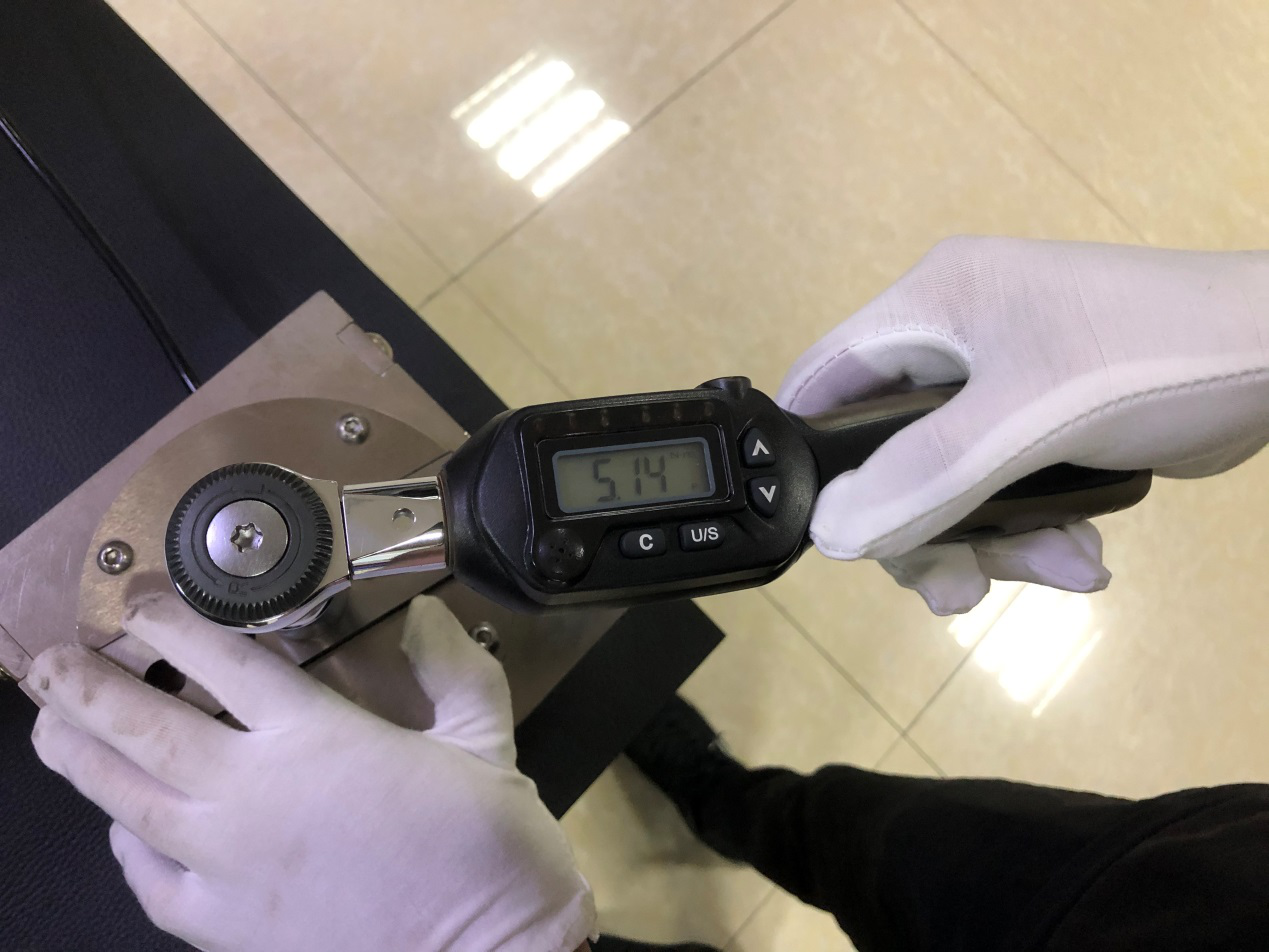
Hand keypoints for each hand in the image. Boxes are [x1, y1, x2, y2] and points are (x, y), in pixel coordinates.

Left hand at [28, 593, 593, 951]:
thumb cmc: (490, 848)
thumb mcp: (486, 740)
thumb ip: (455, 668)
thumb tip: (425, 616)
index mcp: (316, 736)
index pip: (221, 661)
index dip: (170, 624)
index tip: (140, 603)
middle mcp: (254, 792)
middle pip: (144, 725)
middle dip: (85, 687)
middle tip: (48, 661)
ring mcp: (230, 863)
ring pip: (128, 799)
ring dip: (78, 758)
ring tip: (47, 727)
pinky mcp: (227, 926)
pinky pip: (150, 882)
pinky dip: (127, 849)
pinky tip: (122, 832)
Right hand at [778, 237, 1268, 612]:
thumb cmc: (1158, 360)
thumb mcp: (1028, 418)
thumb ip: (924, 476)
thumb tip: (829, 532)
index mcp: (934, 304)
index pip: (828, 375)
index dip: (812, 454)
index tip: (833, 530)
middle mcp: (955, 337)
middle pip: (884, 451)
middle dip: (923, 526)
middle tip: (956, 586)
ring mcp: (1000, 378)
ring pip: (944, 482)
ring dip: (990, 541)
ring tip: (1054, 570)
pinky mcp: (1042, 415)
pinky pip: (999, 487)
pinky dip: (1031, 530)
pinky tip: (1078, 555)